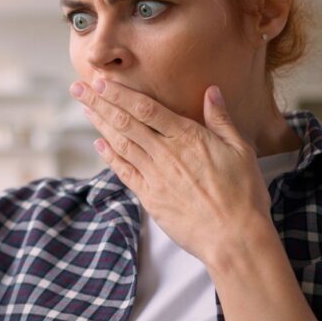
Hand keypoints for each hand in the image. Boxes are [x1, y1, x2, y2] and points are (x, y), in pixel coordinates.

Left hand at [70, 79, 272, 265]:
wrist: (234, 238)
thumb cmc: (243, 194)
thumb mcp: (240, 150)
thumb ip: (221, 120)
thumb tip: (211, 91)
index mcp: (187, 137)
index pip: (145, 108)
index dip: (120, 94)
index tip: (102, 81)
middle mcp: (165, 153)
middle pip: (125, 122)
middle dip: (99, 103)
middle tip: (78, 87)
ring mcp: (154, 176)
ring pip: (120, 143)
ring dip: (100, 124)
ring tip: (84, 108)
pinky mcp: (149, 197)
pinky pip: (124, 172)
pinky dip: (109, 157)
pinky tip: (98, 144)